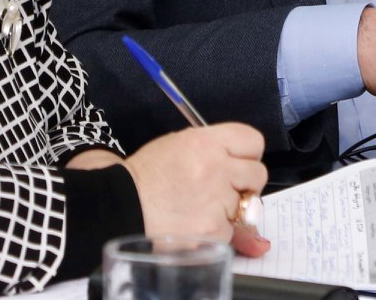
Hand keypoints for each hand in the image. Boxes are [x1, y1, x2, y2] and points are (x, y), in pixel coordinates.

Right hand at [123, 124, 270, 256]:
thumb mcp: (178, 148)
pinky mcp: (211, 229)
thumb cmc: (146, 177)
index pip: (252, 141)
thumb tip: (243, 175)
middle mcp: (215, 167)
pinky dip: (215, 234)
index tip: (238, 165)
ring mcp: (215, 199)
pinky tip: (191, 226)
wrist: (117, 207)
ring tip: (196, 210)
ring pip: (245, 208)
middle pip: (257, 174)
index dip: (248, 156)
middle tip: (223, 191)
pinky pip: (229, 233)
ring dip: (227, 212)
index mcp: (206, 142)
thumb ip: (216, 155)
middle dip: (245, 186)